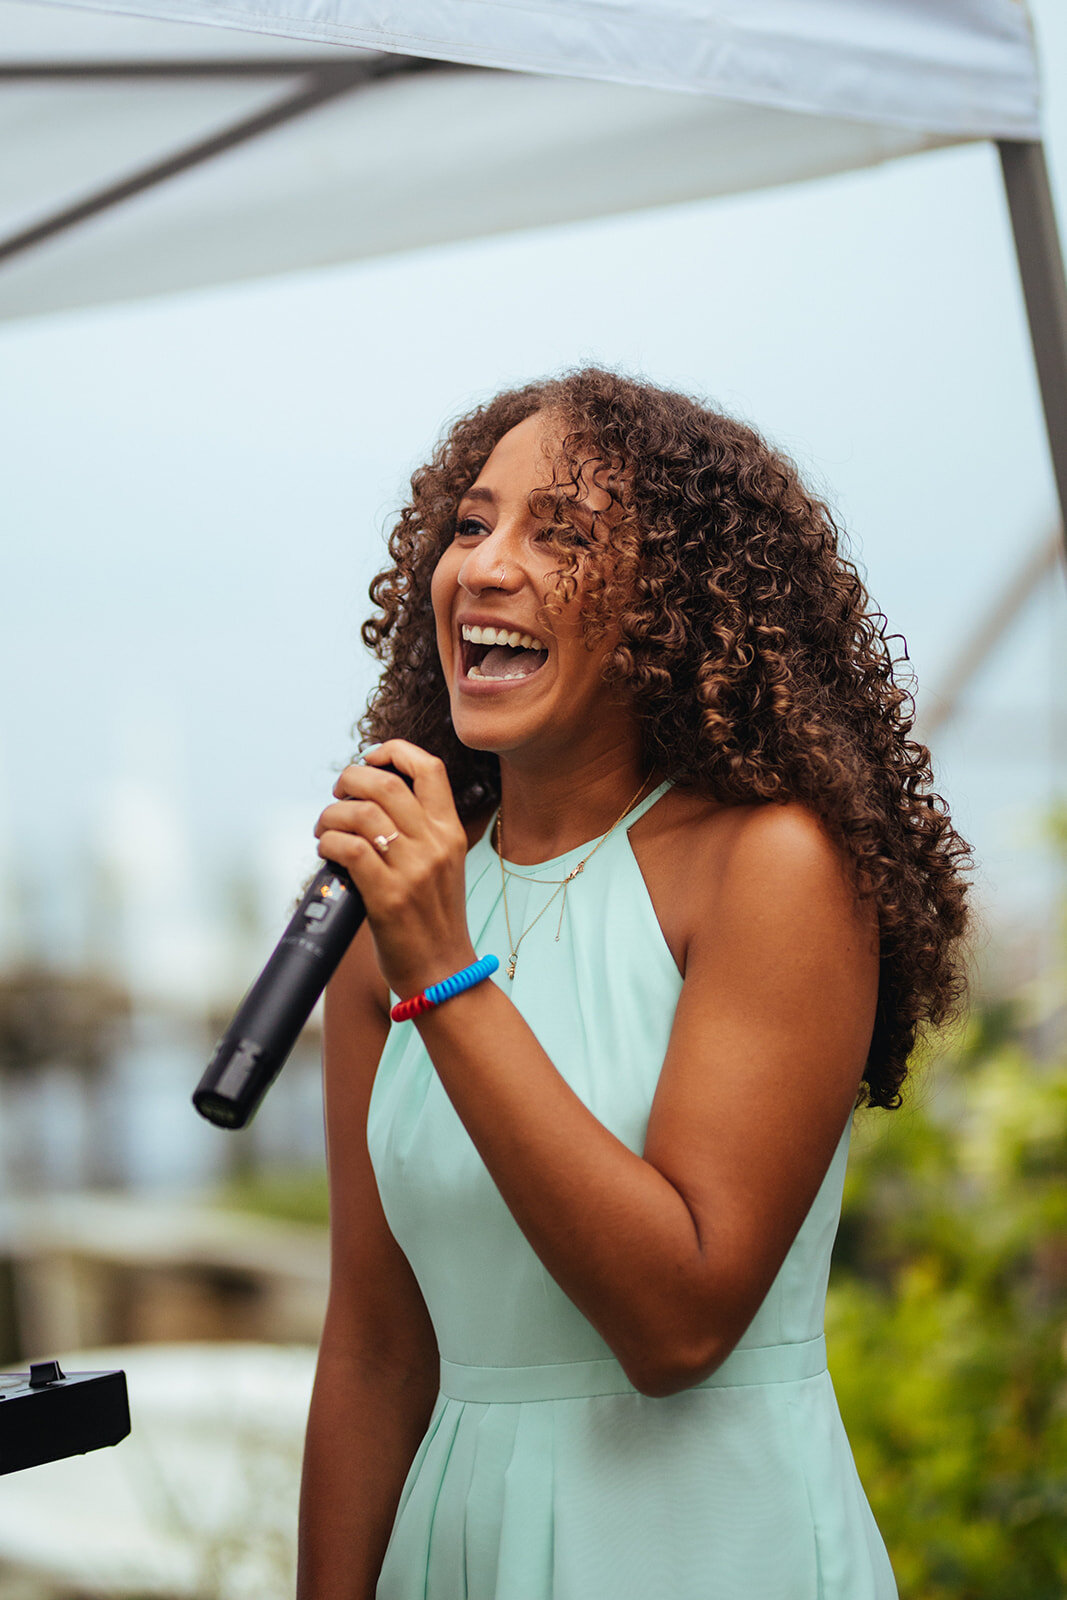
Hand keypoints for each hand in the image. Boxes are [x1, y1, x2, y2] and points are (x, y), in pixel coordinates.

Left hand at [314, 739, 477, 1000]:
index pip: (430, 768)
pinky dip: (328, 843)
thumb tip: (369, 801)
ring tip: (324, 830)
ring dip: (331, 815)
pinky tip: (325, 852)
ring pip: (361, 813)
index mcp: (452, 832)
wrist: (443, 973)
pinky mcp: (388, 896)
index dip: (394, 751)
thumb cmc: (433, 920)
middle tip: (337, 795)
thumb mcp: (443, 866)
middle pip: (385, 783)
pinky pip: (348, 848)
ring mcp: (414, 870)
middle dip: (349, 779)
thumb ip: (419, 833)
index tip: (370, 759)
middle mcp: (436, 845)